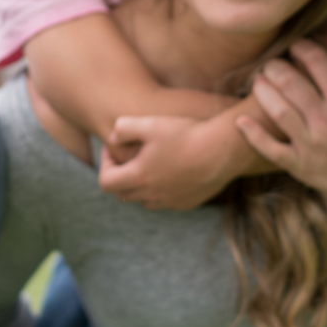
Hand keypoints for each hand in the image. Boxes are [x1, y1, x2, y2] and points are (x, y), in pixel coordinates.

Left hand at [99, 116, 228, 209]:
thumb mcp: (149, 124)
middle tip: (128, 155)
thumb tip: (112, 138)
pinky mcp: (187, 203)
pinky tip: (170, 169)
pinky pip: (165, 201)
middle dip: (120, 174)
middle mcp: (152, 195)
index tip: (113, 149)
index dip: (104, 164)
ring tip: (149, 162)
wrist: (223, 150)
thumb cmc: (185, 134)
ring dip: (140, 184)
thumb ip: (122, 128)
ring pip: (144, 199)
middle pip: (122, 193)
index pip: (105, 182)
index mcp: (139, 177)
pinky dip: (160, 189)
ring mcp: (170, 202)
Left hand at [236, 40, 326, 235]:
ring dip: (262, 90)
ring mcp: (311, 146)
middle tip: (272, 63)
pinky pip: (269, 148)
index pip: (317, 63)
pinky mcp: (299, 166)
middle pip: (290, 83)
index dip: (303, 48)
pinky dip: (252, 134)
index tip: (297, 46)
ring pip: (276, 110)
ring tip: (258, 80)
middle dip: (276, 67)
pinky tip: (241, 119)